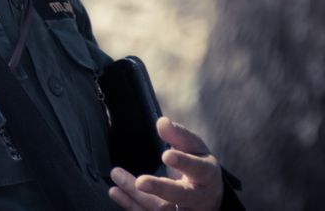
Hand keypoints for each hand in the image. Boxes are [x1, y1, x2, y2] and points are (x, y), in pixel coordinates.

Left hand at [108, 116, 223, 210]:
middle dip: (160, 189)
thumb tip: (162, 122)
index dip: (184, 163)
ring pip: (162, 208)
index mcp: (207, 175)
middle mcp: (198, 198)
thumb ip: (179, 135)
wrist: (208, 198)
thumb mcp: (194, 149)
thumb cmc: (199, 166)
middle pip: (181, 196)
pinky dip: (131, 204)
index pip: (198, 169)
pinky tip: (115, 191)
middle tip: (141, 182)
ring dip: (137, 195)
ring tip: (117, 175)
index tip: (166, 155)